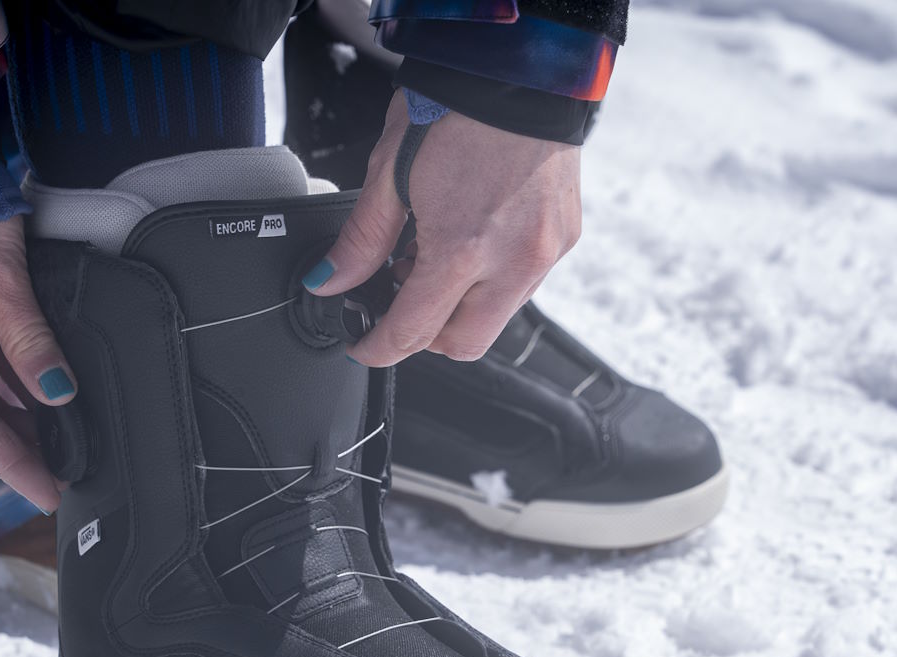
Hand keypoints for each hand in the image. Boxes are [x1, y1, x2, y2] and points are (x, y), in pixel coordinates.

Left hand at [305, 91, 581, 366]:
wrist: (520, 68)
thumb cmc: (456, 106)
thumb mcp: (390, 172)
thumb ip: (362, 240)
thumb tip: (331, 280)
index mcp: (464, 246)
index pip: (414, 332)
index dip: (380, 347)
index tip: (366, 345)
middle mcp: (513, 259)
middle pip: (463, 344)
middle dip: (426, 336)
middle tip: (401, 299)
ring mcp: (545, 251)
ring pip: (496, 318)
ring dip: (461, 308)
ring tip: (437, 258)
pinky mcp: (565, 237)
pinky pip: (524, 285)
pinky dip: (493, 280)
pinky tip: (473, 241)